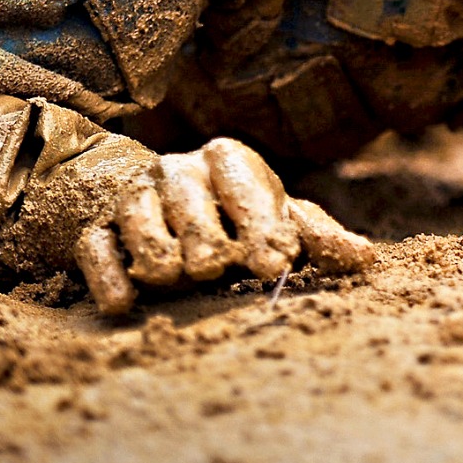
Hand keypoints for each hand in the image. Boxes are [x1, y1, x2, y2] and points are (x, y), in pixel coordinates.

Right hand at [72, 137, 375, 315]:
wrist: (149, 191)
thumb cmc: (230, 207)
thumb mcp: (276, 214)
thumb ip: (317, 237)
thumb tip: (367, 260)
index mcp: (228, 159)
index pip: (246, 190)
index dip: (261, 227)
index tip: (275, 263)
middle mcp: (178, 169)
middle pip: (192, 213)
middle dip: (207, 245)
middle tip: (214, 267)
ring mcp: (133, 196)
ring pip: (143, 230)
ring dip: (161, 259)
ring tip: (178, 276)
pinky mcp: (94, 226)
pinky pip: (96, 250)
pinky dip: (110, 278)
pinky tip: (125, 303)